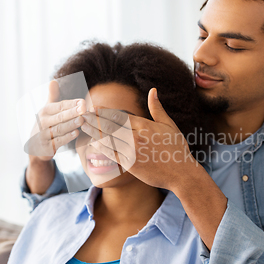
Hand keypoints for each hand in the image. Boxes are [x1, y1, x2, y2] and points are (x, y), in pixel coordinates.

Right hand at [25, 80, 85, 159]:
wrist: (35, 146)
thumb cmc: (46, 124)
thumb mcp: (47, 110)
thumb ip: (52, 96)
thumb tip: (53, 81)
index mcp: (45, 111)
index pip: (60, 106)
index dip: (71, 104)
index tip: (83, 102)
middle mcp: (43, 122)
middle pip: (59, 116)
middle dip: (72, 112)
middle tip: (84, 108)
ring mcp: (44, 134)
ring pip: (59, 129)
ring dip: (71, 124)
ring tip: (82, 120)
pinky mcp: (46, 146)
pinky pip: (57, 141)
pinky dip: (67, 137)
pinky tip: (76, 133)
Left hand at [81, 88, 200, 190]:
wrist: (181, 173)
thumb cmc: (177, 149)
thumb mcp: (169, 125)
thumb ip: (157, 108)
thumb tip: (153, 90)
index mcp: (145, 125)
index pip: (120, 115)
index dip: (105, 111)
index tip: (94, 108)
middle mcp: (137, 137)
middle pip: (110, 125)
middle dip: (95, 119)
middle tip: (82, 114)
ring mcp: (133, 151)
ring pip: (109, 139)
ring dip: (94, 131)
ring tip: (84, 126)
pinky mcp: (131, 164)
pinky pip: (112, 154)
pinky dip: (102, 147)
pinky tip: (93, 143)